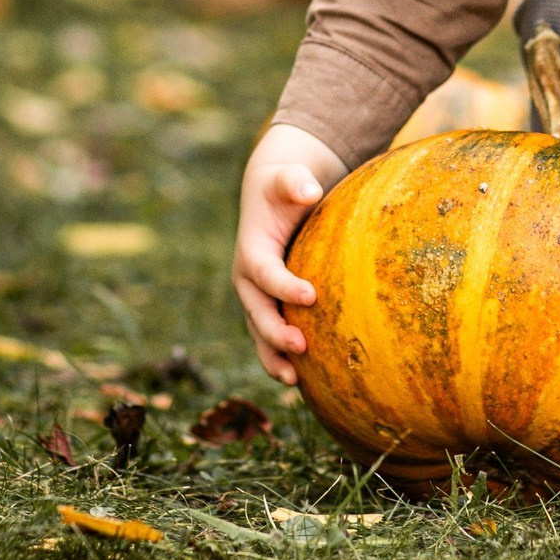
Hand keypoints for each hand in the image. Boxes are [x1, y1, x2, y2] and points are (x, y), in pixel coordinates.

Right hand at [232, 125, 346, 384]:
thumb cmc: (285, 187)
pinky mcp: (268, 307)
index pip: (266, 273)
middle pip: (258, 312)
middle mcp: (248, 280)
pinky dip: (281, 358)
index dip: (285, 286)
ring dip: (274, 357)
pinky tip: (302, 381)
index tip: (311, 295)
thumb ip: (295, 181)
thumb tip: (309, 189)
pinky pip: (270, 338)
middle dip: (276, 332)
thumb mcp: (287, 178)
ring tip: (293, 381)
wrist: (271, 198)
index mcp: (252, 251)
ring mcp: (256, 297)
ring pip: (260, 333)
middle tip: (302, 346)